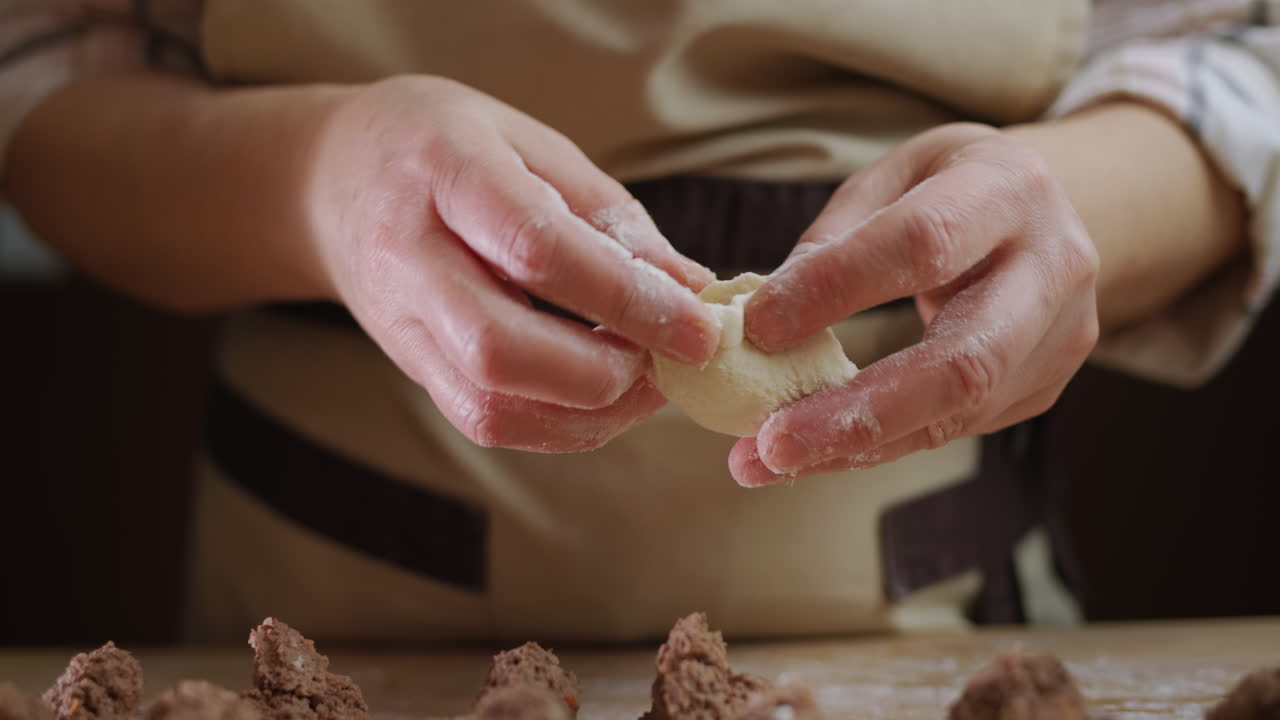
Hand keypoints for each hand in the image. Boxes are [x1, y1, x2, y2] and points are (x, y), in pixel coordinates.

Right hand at [306, 76, 718, 451]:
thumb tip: (692, 289)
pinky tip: (607, 396)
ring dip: (592, 412)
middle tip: (673, 360)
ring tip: (650, 380)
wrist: (332, 180)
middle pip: (500, 348)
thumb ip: (609, 217)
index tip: (701, 325)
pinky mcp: (411, 369)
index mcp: (444, 172)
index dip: (628, 297)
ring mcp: (401, 324)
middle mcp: (408, 256)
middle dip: (607, 372)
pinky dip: (562, 426)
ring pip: (492, 404)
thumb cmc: (447, 148)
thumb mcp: (531, 146)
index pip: (536, 249)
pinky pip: (486, 421)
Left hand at [732, 123, 1099, 484]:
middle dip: (858, 412)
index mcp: (1008, 189)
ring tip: (767, 461)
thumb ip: (835, 240)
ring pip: (957, 411)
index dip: (836, 288)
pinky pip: (950, 428)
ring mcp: (1058, 338)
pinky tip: (811, 454)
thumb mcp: (891, 178)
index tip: (758, 326)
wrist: (1047, 210)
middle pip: (963, 360)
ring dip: (853, 447)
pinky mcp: (1041, 387)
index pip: (922, 244)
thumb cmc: (950, 186)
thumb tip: (764, 318)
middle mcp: (1052, 267)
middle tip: (770, 442)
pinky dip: (873, 447)